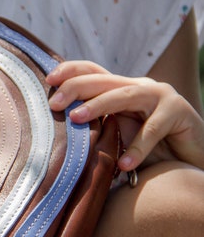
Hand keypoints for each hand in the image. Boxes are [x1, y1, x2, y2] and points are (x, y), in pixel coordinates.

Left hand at [46, 60, 203, 171]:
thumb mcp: (118, 135)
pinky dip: (137, 149)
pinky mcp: (179, 112)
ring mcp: (160, 96)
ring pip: (125, 96)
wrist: (191, 158)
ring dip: (99, 106)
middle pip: (104, 81)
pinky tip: (123, 165)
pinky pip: (153, 130)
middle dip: (76, 88)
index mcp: (121, 89)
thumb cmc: (150, 149)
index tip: (47, 79)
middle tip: (54, 104)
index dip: (71, 71)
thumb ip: (97, 127)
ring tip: (76, 119)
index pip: (93, 72)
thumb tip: (57, 132)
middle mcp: (139, 87)